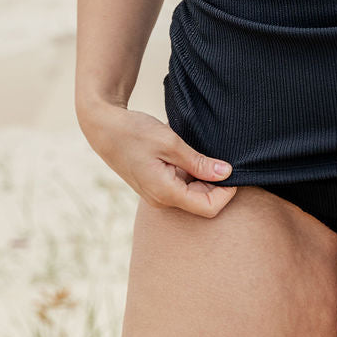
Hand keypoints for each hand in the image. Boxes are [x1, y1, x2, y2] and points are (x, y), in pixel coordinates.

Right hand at [80, 103, 238, 216]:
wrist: (104, 128)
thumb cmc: (134, 133)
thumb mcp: (170, 143)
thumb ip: (198, 161)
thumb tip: (225, 173)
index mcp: (166, 193)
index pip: (208, 207)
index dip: (227, 192)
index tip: (232, 170)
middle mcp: (162, 199)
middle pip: (202, 201)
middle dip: (217, 183)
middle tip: (221, 155)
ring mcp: (157, 193)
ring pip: (192, 192)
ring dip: (204, 176)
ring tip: (203, 151)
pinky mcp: (155, 184)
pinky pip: (181, 184)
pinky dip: (192, 172)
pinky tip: (189, 152)